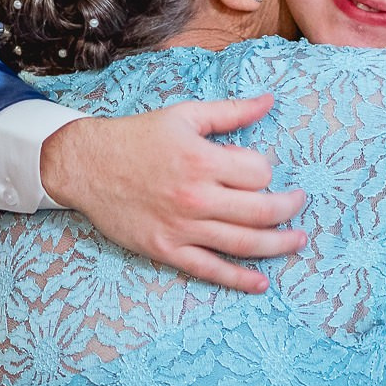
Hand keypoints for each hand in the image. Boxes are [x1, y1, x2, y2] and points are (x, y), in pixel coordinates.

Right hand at [39, 97, 305, 291]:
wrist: (86, 164)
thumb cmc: (137, 137)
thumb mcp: (185, 115)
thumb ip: (230, 112)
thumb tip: (269, 101)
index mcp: (203, 160)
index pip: (259, 173)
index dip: (265, 170)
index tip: (258, 169)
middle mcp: (197, 197)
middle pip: (262, 210)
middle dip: (288, 208)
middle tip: (298, 203)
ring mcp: (183, 227)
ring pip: (244, 243)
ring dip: (278, 244)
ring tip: (297, 241)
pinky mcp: (167, 249)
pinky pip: (210, 269)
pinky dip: (238, 279)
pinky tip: (261, 283)